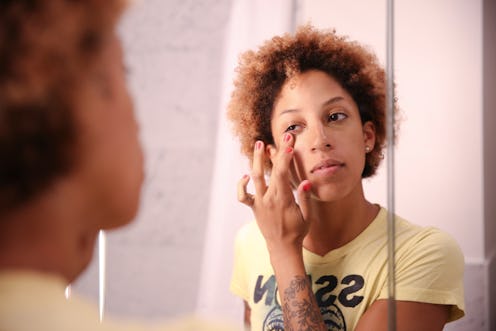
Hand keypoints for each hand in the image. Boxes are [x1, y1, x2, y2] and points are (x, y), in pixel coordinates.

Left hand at [237, 133, 312, 259]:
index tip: (289, 142)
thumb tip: (306, 182)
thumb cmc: (297, 232)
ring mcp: (259, 203)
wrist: (282, 248)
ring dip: (256, 160)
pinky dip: (242, 185)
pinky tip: (247, 175)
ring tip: (259, 145)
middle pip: (269, 171)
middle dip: (274, 153)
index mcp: (283, 200)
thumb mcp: (307, 216)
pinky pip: (243, 195)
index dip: (285, 156)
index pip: (282, 173)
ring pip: (255, 178)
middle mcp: (268, 199)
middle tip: (279, 138)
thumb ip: (305, 198)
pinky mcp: (254, 207)